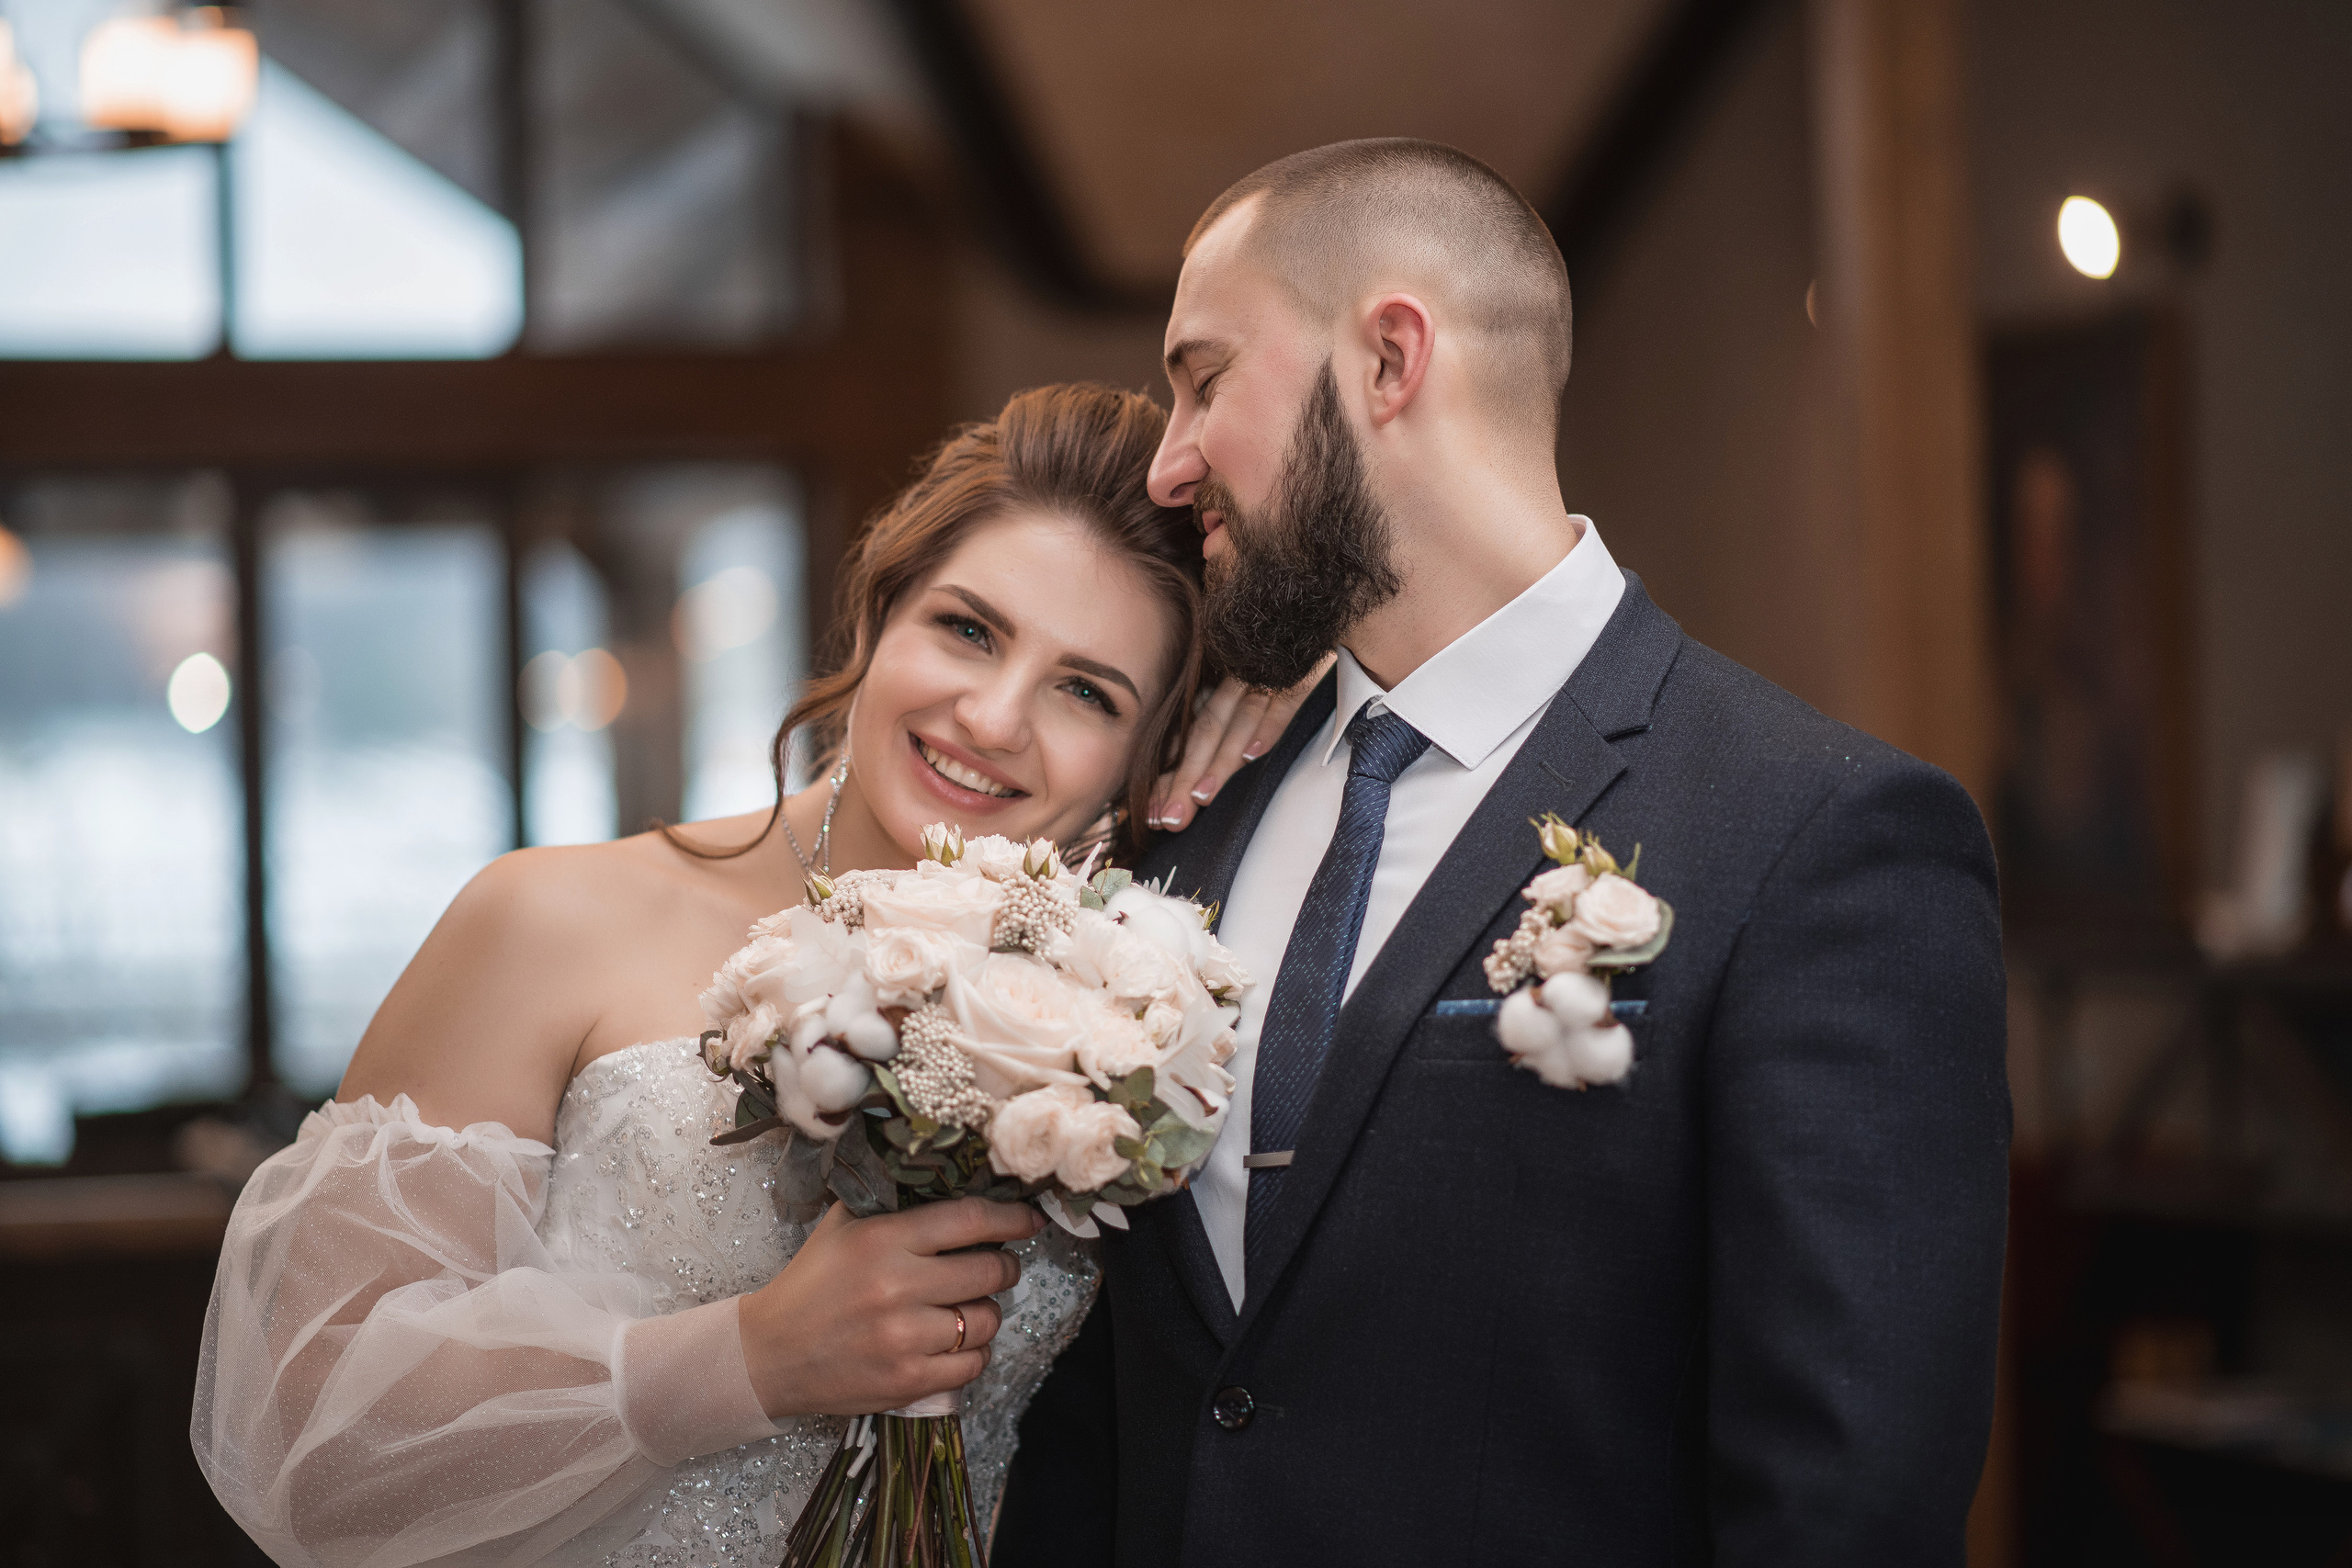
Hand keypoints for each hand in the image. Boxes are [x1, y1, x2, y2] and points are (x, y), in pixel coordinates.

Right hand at [739, 1197, 1043, 1416]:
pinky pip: (972, 1364)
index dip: (1011, 1217)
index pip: (971, 1220)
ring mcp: (903, 1339)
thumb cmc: (813, 1282)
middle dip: (1005, 1265)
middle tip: (998, 1264)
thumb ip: (894, 1201)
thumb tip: (953, 1175)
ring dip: (987, 1311)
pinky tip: (955, 1342)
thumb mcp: (844, 1226)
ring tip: (967, 1306)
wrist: (770, 1354)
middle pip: (990, 1270)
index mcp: (883, 1240)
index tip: (1029, 1218)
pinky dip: (973, 1352)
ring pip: (986, 1320)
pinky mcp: (907, 1381)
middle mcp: (897, 1288)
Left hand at [1149, 653, 1335, 829]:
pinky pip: (1283, 698)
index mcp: (1218, 687)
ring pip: (1236, 719)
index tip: (1156, 815)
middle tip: (1172, 818)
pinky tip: (1253, 753)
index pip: (1189, 735)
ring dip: (1220, 760)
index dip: (1171, 775)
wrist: (1306, 613)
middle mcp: (1235, 680)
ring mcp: (1265, 674)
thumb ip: (1215, 721)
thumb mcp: (1240, 687)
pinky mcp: (1298, 669)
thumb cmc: (1275, 657)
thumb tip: (1179, 775)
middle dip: (1186, 777)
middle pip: (1206, 732)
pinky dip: (1268, 724)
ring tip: (1202, 795)